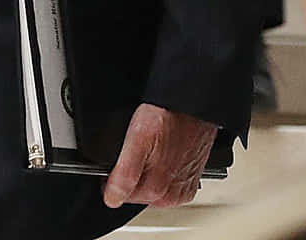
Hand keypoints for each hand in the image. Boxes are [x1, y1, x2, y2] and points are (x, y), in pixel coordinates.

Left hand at [102, 103, 217, 209]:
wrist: (192, 105)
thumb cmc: (167, 116)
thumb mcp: (137, 140)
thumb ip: (124, 175)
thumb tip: (112, 199)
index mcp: (156, 191)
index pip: (121, 195)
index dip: (114, 176)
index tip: (122, 156)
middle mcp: (172, 196)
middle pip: (137, 193)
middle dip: (133, 174)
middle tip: (139, 147)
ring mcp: (183, 189)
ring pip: (152, 188)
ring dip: (148, 172)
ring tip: (153, 148)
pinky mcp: (191, 181)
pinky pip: (168, 183)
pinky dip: (163, 171)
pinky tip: (164, 153)